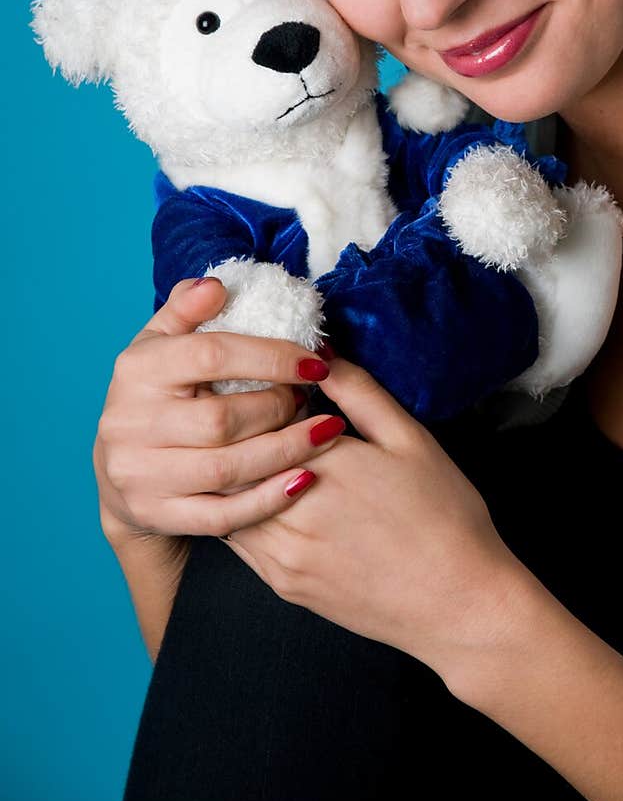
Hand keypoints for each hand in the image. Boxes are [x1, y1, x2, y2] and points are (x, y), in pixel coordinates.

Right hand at [93, 277, 346, 544]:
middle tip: (311, 400)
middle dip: (279, 408)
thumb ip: (187, 310)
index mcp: (137, 371)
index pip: (210, 355)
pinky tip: (304, 479)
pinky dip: (268, 499)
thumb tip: (217, 286)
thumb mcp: (162, 345)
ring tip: (323, 433)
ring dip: (285, 451)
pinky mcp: (158, 514)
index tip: (315, 361)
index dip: (270, 356)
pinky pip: (222, 515)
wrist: (120, 473)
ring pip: (226, 469)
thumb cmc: (157, 395)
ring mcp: (141, 475)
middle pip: (221, 419)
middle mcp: (130, 424)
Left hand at [219, 355, 532, 682]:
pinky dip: (240, 512)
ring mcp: (284, 554)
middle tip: (249, 414)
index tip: (270, 387)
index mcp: (327, 465)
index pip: (261, 417)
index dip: (259, 396)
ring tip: (252, 453)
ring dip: (233, 474)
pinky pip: (239, 541)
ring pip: (227, 502)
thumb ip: (359, 393)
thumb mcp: (410, 440)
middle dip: (239, 433)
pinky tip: (264, 496)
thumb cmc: (444, 516)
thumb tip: (321, 354)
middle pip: (236, 459)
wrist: (458, 603)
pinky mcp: (283, 584)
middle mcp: (294, 512)